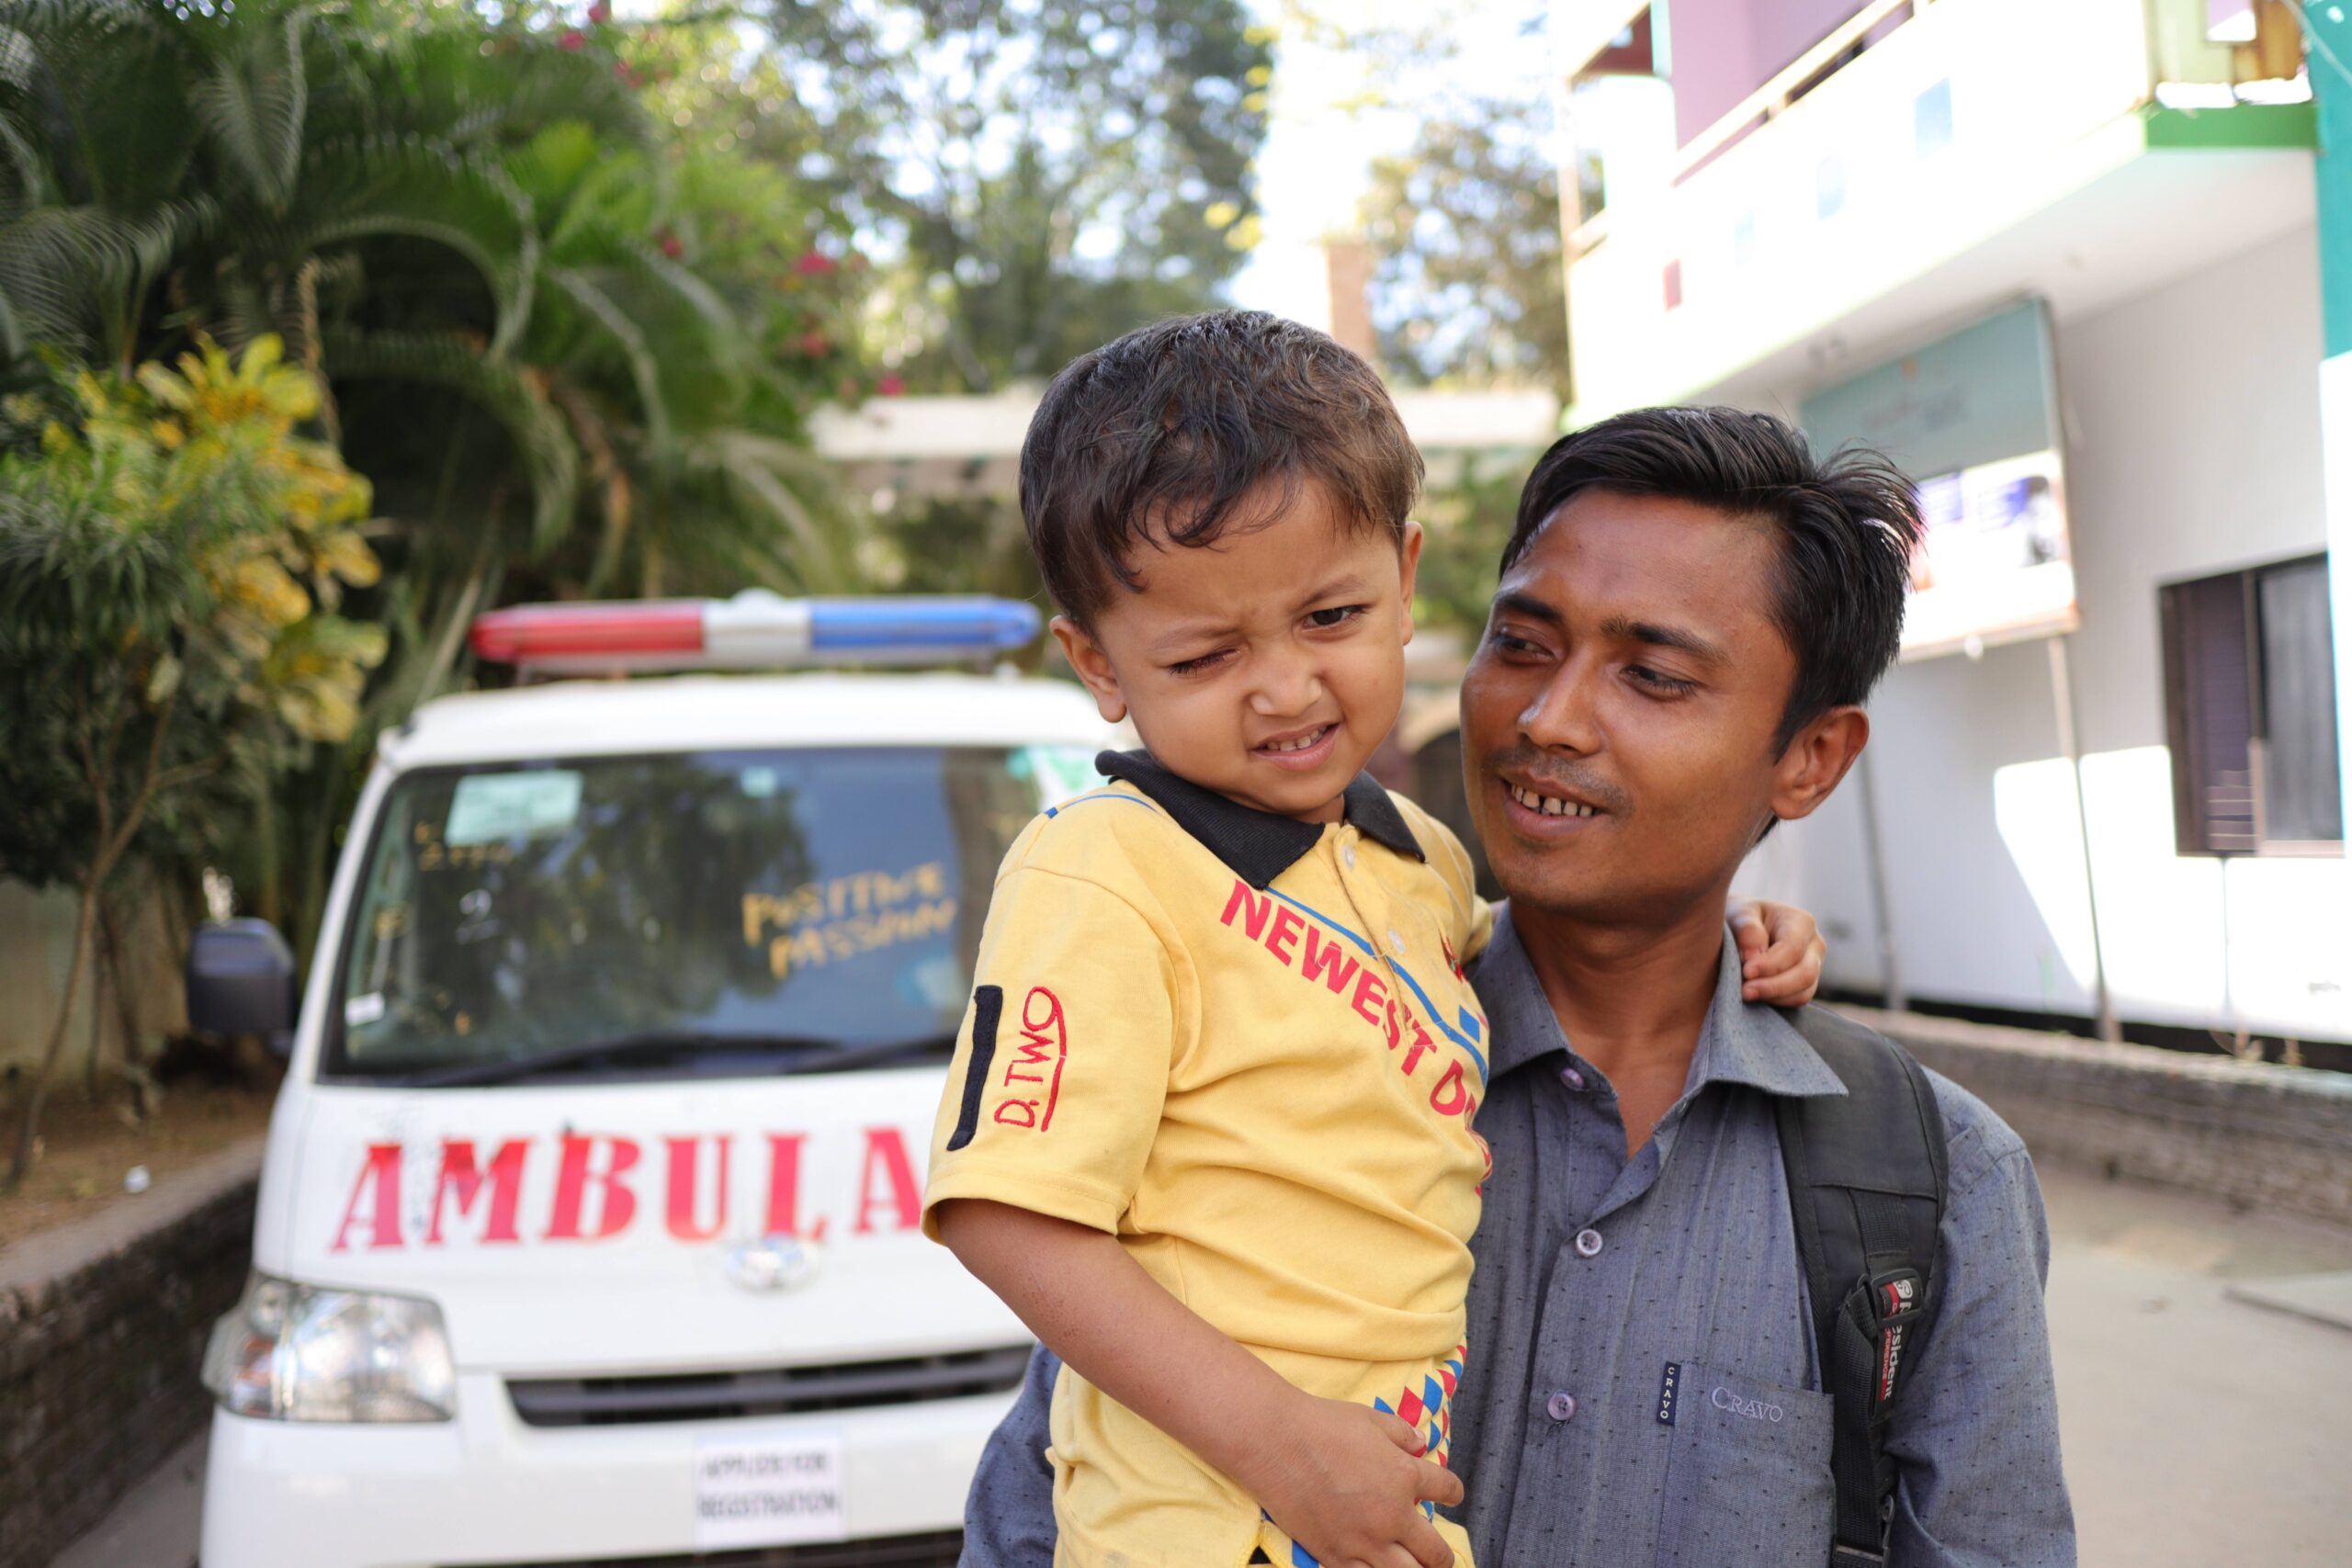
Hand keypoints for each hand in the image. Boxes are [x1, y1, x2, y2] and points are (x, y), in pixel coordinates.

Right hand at [1244, 1393, 1462, 1567]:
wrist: (1275, 1442)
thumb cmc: (1322, 1424)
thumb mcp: (1371, 1418)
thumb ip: (1401, 1433)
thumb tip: (1421, 1444)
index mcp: (1405, 1476)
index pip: (1447, 1490)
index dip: (1453, 1492)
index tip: (1451, 1495)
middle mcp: (1392, 1516)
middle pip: (1435, 1553)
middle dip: (1442, 1556)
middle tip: (1440, 1556)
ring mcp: (1364, 1542)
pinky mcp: (1334, 1556)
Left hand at [1731, 898, 1826, 1005]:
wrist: (1746, 929)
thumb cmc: (1744, 919)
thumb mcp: (1741, 914)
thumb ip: (1746, 929)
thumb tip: (1753, 956)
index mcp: (1802, 922)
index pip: (1792, 949)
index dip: (1770, 964)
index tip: (1746, 972)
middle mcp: (1815, 945)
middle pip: (1805, 973)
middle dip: (1774, 986)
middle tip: (1745, 991)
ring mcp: (1815, 966)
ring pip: (1804, 991)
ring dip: (1774, 996)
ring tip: (1746, 993)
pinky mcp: (1807, 984)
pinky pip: (1798, 1000)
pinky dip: (1777, 1002)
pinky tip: (1756, 997)